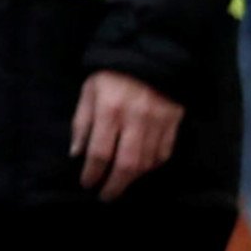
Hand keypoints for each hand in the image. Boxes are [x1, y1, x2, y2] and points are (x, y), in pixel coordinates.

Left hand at [69, 69, 185, 199]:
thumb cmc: (112, 73)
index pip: (100, 152)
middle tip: (106, 196)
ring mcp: (158, 123)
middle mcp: (135, 120)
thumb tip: (77, 154)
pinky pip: (164, 153)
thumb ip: (82, 123)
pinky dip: (152, 166)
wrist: (150, 54)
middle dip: (115, 185)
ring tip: (121, 183)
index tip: (87, 184)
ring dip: (133, 178)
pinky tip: (141, 169)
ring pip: (147, 163)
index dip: (92, 173)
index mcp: (110, 110)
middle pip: (126, 164)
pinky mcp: (174, 122)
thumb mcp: (89, 91)